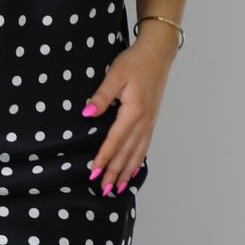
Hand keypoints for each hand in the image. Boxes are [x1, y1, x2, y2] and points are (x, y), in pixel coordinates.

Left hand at [81, 23, 177, 193]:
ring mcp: (150, 122)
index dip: (103, 158)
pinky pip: (144, 146)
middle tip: (104, 191)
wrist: (158, 53)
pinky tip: (133, 170)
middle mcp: (144, 121)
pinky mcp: (151, 120)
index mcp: (134, 112)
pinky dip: (138, 161)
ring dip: (126, 171)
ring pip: (137, 153)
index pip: (114, 141)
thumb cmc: (135, 61)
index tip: (94, 174)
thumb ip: (101, 97)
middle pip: (126, 153)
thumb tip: (87, 114)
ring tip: (118, 188)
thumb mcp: (115, 75)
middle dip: (114, 173)